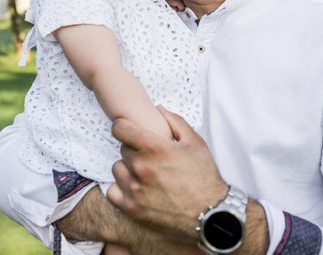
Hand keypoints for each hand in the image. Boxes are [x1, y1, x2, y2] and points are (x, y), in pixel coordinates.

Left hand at [107, 106, 227, 241]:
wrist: (210, 214)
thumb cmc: (204, 177)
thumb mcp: (195, 142)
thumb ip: (175, 122)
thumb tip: (158, 109)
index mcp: (154, 148)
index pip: (119, 128)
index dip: (124, 127)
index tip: (130, 131)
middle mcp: (140, 167)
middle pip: (122, 149)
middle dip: (134, 150)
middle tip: (150, 157)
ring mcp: (134, 188)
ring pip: (117, 169)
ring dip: (127, 169)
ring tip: (145, 174)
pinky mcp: (132, 208)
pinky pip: (112, 191)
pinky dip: (120, 188)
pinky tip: (135, 188)